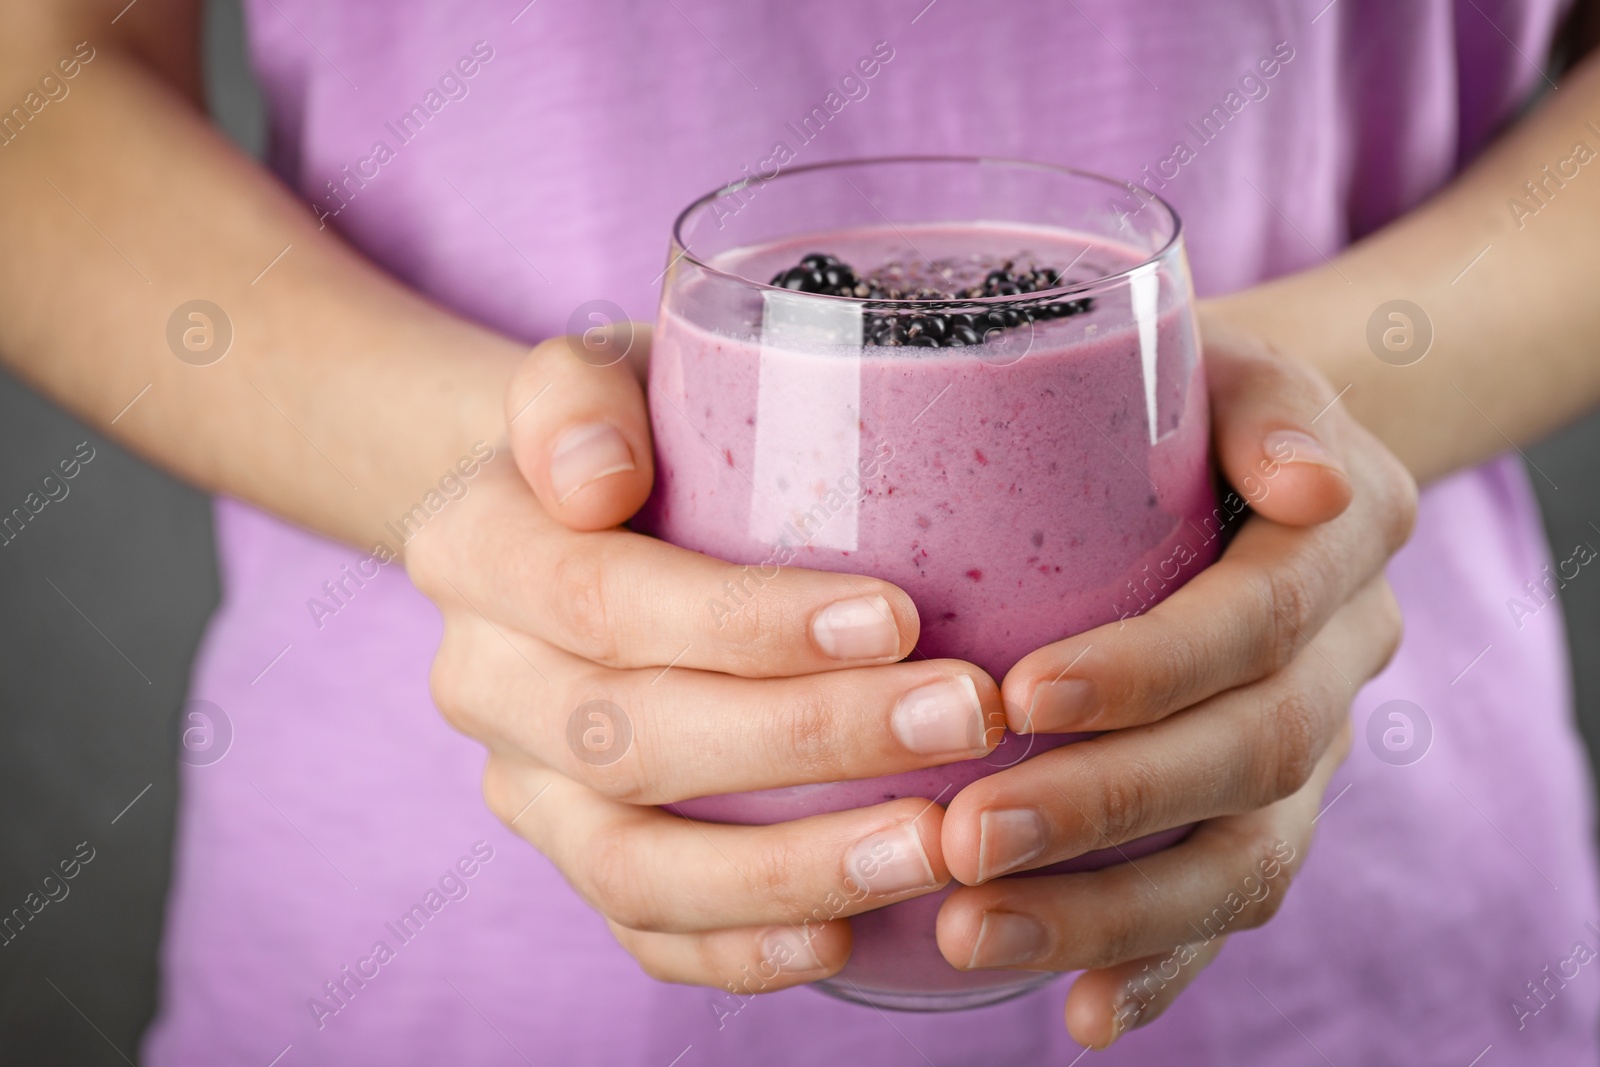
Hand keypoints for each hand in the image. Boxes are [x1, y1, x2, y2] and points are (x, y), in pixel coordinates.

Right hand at [406, 329, 1007, 992]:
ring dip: (790, 869)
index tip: (899, 619)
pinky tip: (847, 937)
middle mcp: (482, 681)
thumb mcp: (601, 370)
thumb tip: (599, 480)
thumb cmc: (635, 429)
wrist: (580, 511)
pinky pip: (641, 932)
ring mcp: (525, 786)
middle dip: (808, 742)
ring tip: (932, 849)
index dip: (744, 623)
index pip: (601, 598)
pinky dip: (738, 950)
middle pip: (630, 739)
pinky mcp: (575, 853)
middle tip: (967, 718)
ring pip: (632, 865)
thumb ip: (576, 394)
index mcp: (474, 549)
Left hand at [932, 310, 1417, 1047]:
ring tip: (975, 934)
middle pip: (1249, 758)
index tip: (1023, 694)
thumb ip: (1259, 402)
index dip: (1152, 667)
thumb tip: (1305, 481)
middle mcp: (1340, 657)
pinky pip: (1228, 905)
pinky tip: (1082, 1013)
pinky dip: (1158, 966)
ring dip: (1111, 912)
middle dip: (1107, 807)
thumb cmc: (1182, 399)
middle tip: (967, 839)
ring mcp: (1309, 748)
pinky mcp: (1264, 811)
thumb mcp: (1219, 360)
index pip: (1259, 619)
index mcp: (1340, 539)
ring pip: (1241, 859)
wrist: (1231, 454)